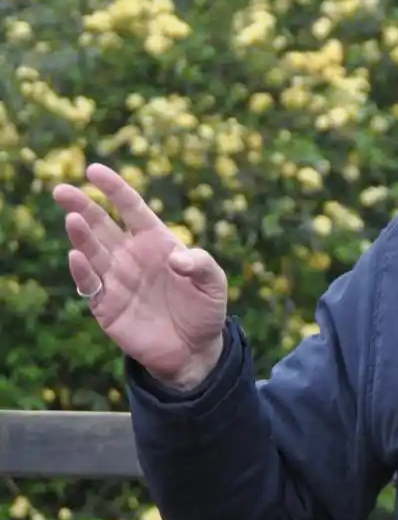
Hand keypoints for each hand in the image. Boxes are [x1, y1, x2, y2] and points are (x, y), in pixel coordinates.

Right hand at [52, 164, 228, 390]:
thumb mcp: (214, 283)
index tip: (93, 170)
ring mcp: (116, 279)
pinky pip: (89, 285)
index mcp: (156, 241)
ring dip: (81, 235)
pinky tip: (77, 257)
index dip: (113, 188)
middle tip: (61, 190)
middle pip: (101, 224)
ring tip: (72, 219)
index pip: (130, 208)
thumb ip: (200, 264)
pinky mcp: (106, 305)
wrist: (194, 350)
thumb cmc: (205, 309)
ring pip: (92, 251)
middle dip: (82, 206)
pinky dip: (82, 271)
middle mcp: (131, 255)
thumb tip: (176, 258)